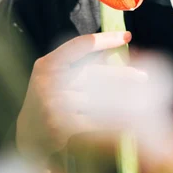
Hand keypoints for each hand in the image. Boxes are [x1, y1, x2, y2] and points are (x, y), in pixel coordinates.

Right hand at [16, 31, 140, 156]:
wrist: (29, 136)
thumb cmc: (50, 99)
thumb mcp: (58, 76)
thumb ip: (80, 64)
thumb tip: (114, 52)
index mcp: (47, 65)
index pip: (80, 45)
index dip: (105, 39)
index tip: (127, 36)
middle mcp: (48, 83)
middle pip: (95, 74)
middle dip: (122, 75)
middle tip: (143, 76)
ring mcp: (54, 105)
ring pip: (98, 98)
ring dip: (122, 99)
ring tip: (142, 98)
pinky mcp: (62, 126)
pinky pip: (96, 120)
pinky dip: (114, 119)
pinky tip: (130, 119)